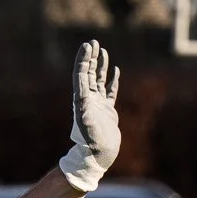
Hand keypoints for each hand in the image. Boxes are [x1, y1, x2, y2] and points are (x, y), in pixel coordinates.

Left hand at [58, 40, 120, 192]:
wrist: (97, 155)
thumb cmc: (90, 138)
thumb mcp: (84, 114)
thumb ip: (83, 95)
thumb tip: (81, 75)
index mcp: (81, 98)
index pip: (81, 73)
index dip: (84, 58)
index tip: (88, 44)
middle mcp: (88, 99)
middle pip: (88, 73)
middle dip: (91, 57)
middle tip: (94, 42)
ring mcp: (98, 104)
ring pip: (99, 80)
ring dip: (100, 66)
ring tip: (103, 51)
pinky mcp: (107, 111)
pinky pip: (110, 91)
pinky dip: (112, 80)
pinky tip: (115, 71)